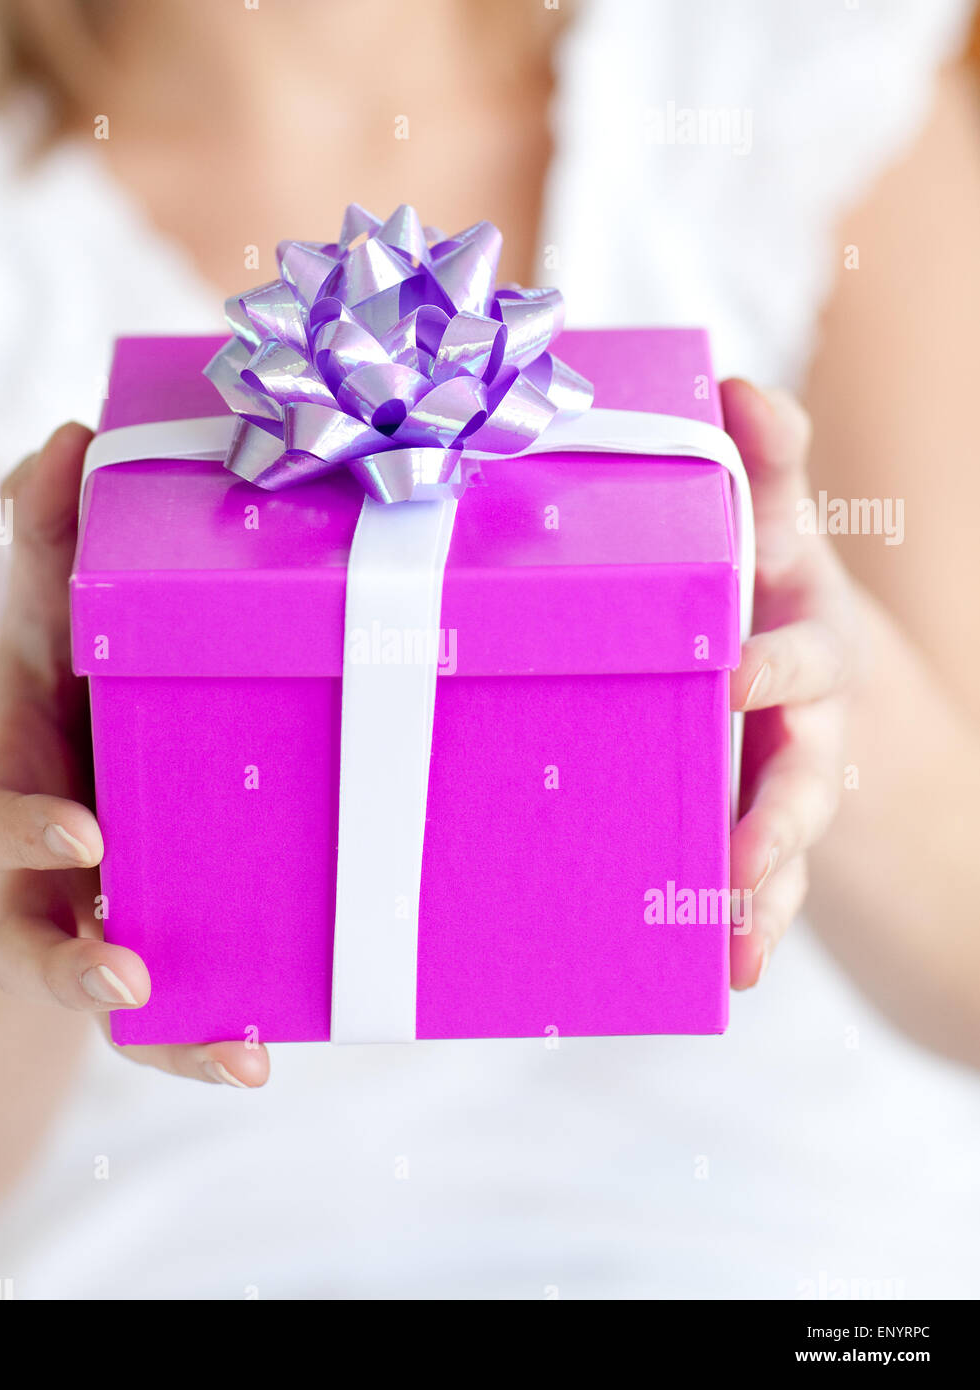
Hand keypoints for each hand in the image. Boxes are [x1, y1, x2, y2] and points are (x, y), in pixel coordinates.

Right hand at [0, 424, 269, 1087]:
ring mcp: (97, 913)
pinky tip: (265, 1054)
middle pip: (28, 940)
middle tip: (121, 969)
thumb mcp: (59, 622)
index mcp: (18, 780)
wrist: (74, 780)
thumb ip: (54, 537)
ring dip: (158, 1035)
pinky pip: (172, 1020)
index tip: (78, 830)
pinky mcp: (157, 944)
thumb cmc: (70, 691)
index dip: (23, 828)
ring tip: (238, 1056)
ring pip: (101, 995)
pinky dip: (206, 1043)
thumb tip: (70, 437)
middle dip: (65, 959)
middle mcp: (45, 865)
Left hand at [722, 380, 853, 988]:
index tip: (730, 677)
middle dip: (774, 814)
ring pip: (785, 837)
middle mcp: (808, 713)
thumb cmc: (760, 574)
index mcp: (800, 631)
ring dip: (762, 889)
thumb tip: (735, 387)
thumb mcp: (772, 520)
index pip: (799, 649)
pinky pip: (765, 879)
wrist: (783, 646)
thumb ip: (763, 465)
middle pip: (802, 770)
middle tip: (739, 859)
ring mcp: (789, 773)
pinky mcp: (762, 820)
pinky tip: (730, 971)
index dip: (773, 662)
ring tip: (730, 941)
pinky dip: (755, 922)